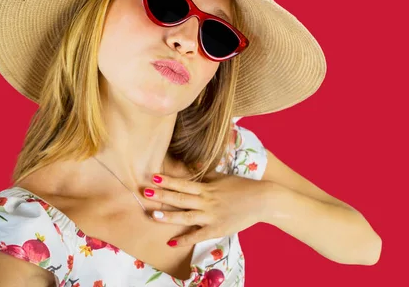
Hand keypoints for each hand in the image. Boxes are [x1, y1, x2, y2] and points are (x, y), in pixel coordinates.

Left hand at [143, 170, 269, 246]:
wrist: (262, 200)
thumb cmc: (242, 187)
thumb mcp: (222, 177)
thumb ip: (206, 174)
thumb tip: (192, 167)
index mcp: (207, 188)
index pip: (184, 184)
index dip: (168, 181)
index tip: (153, 177)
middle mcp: (207, 201)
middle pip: (181, 199)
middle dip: (162, 196)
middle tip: (146, 193)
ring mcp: (211, 216)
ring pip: (186, 217)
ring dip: (169, 216)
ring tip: (154, 215)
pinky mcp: (217, 229)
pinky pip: (198, 235)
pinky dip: (184, 239)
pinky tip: (171, 242)